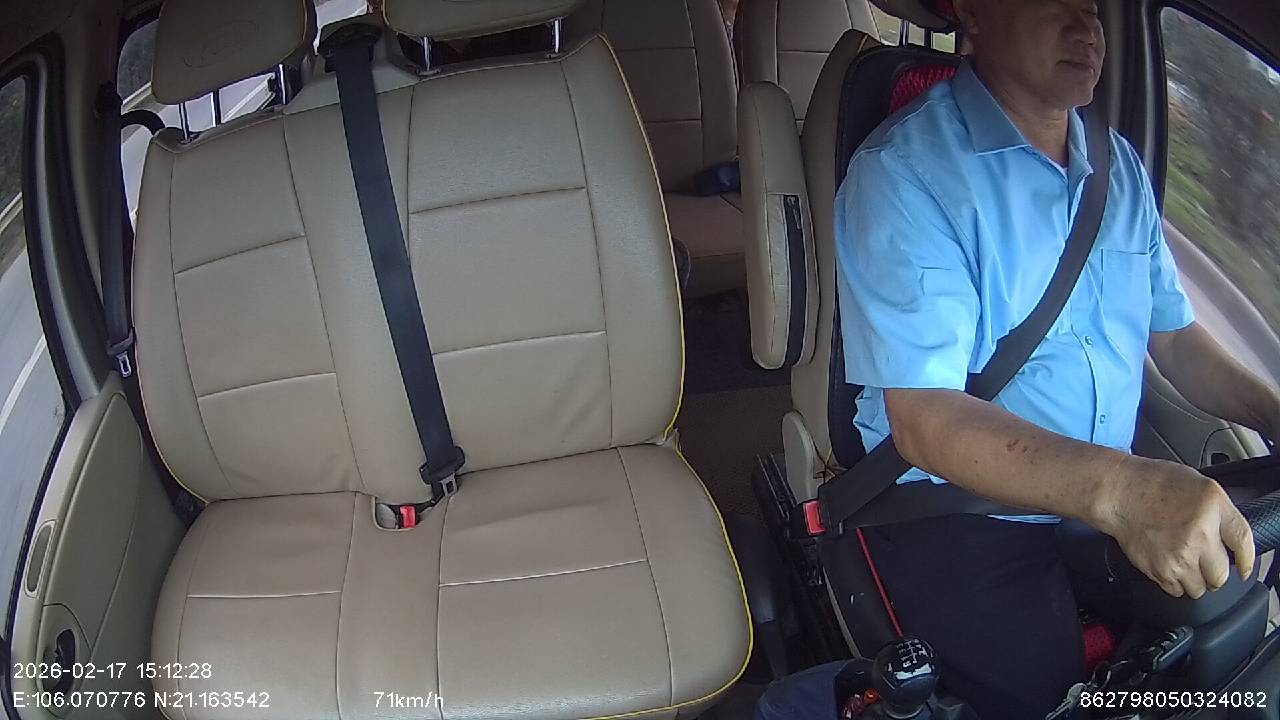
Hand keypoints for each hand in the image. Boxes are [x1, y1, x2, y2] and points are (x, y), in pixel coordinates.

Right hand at [1095, 457, 1254, 598]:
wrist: (1118, 493)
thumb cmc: (1154, 484)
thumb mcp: (1200, 485)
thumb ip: (1222, 513)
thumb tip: (1234, 542)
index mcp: (1211, 508)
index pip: (1243, 543)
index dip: (1247, 560)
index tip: (1244, 568)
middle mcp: (1197, 534)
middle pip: (1221, 575)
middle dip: (1215, 572)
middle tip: (1206, 562)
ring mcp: (1177, 556)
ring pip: (1199, 588)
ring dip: (1195, 580)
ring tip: (1183, 563)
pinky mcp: (1157, 569)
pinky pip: (1175, 590)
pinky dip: (1174, 582)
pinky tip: (1167, 563)